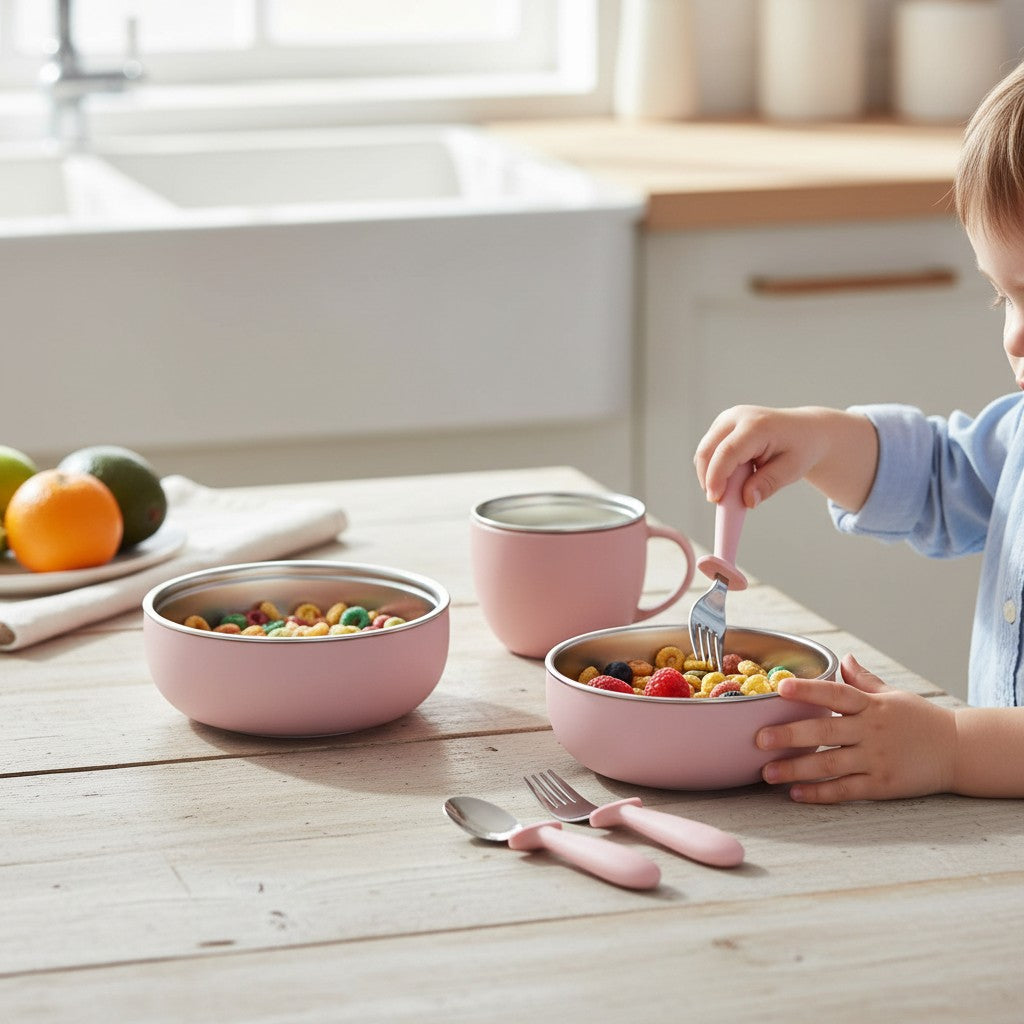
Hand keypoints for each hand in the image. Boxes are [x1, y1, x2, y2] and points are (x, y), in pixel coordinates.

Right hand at [694, 405, 877, 512]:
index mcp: (757, 425)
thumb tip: (747, 500)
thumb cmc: (800, 448)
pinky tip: (733, 477)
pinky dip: (714, 468)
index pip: (727, 452)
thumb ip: (768, 484)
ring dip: (710, 475)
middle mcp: (737, 417)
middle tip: (719, 502)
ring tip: (733, 488)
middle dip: (708, 479)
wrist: (804, 429)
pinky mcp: (720, 425)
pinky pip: (708, 451)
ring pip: (704, 452)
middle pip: (707, 450)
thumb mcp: (792, 469)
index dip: (716, 477)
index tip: (715, 499)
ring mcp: (726, 419)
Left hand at [755, 653, 956, 802]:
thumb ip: (863, 680)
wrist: (959, 750)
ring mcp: (876, 760)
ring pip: (829, 765)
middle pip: (825, 732)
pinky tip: (796, 794)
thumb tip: (842, 658)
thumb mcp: (892, 695)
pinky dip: (820, 793)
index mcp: (871, 705)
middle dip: (789, 736)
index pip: (835, 694)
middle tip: (759, 739)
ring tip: (767, 773)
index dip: (808, 690)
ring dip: (796, 770)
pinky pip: (845, 790)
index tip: (781, 688)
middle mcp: (871, 731)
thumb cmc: (920, 720)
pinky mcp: (882, 785)